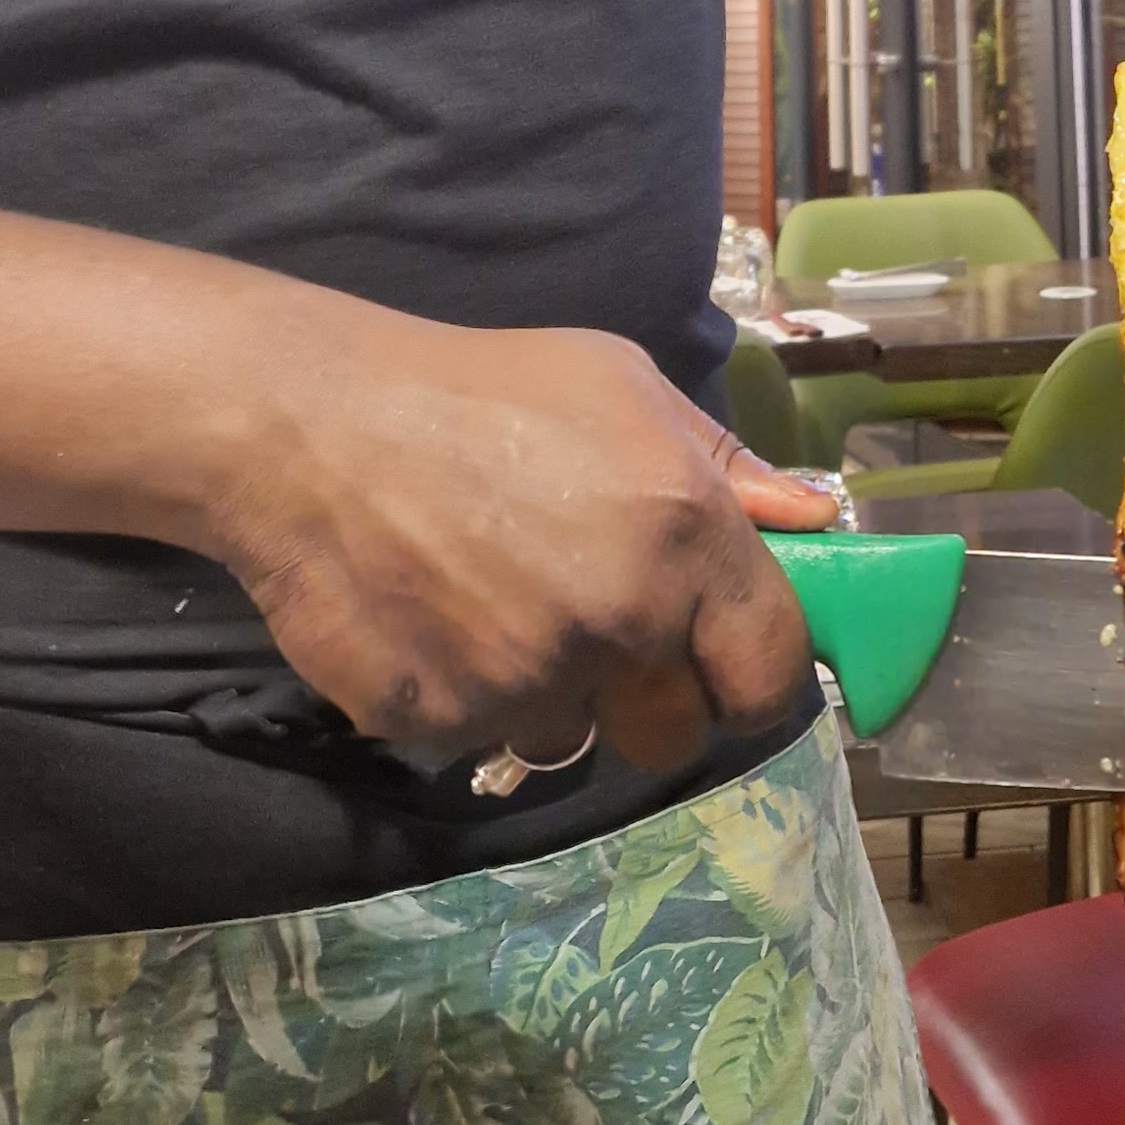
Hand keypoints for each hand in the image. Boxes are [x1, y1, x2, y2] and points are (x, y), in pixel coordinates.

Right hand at [213, 319, 836, 769]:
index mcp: (683, 535)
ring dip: (551, 695)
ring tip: (494, 604)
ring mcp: (527, 682)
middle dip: (651, 695)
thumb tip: (815, 522)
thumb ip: (726, 466)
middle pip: (677, 732)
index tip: (725, 662)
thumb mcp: (619, 386)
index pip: (770, 670)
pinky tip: (431, 619)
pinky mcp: (442, 725)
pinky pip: (483, 738)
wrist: (308, 427)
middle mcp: (620, 620)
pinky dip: (466, 696)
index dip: (751, 674)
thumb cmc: (479, 389)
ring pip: (574, 737)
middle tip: (598, 627)